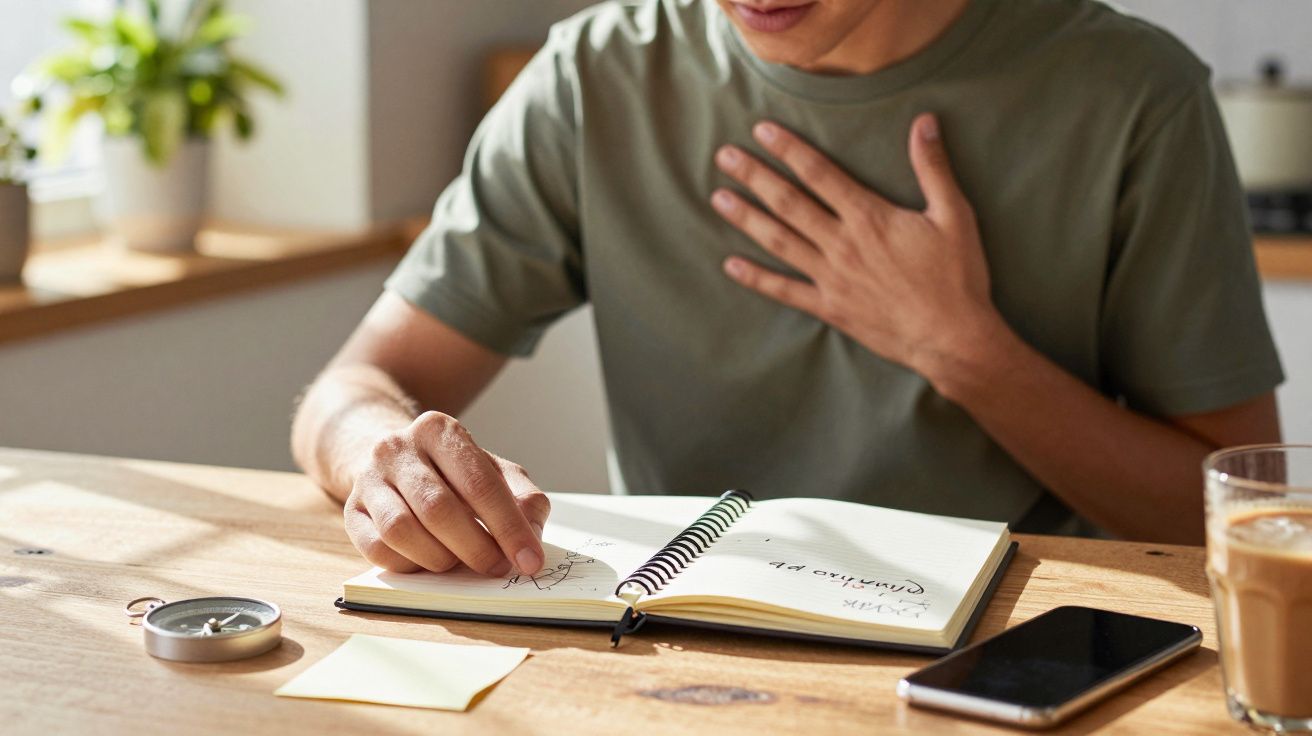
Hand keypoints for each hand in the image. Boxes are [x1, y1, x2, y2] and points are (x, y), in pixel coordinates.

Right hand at [344, 410, 549, 575]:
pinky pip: (376, 549)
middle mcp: (397, 447)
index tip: (529, 560)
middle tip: (496, 567)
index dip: (508, 528)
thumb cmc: (453, 471)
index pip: (480, 484)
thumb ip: (523, 498)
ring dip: (438, 558)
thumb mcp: (494, 471)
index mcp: (439, 430)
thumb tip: (531, 535)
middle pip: (438, 509)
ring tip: (458, 562)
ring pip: (401, 530)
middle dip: (475, 547)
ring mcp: (368, 478)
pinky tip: (427, 561)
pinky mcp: (350, 510)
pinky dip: (408, 564)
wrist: (394, 459)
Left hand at [711, 113, 1005, 381]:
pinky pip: (785, 291)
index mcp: (869, 217)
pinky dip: (756, 278)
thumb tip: (925, 121)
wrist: (952, 338)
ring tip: (718, 198)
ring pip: (779, 242)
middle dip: (755, 176)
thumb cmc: (957, 276)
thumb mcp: (954, 215)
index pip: (819, 174)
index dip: (788, 150)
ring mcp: (831, 277)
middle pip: (789, 203)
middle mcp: (842, 244)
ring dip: (746, 218)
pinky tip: (731, 266)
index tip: (761, 131)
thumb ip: (933, 167)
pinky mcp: (830, 307)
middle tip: (724, 156)